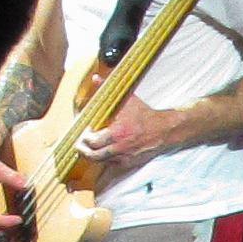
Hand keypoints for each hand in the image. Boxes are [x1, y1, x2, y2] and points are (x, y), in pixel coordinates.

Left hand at [74, 100, 196, 173]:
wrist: (163, 130)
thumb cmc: (145, 115)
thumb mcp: (127, 100)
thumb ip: (108, 88)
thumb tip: (95, 77)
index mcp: (117, 133)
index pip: (92, 141)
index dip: (85, 138)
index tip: (84, 132)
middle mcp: (120, 148)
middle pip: (94, 156)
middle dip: (83, 151)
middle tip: (79, 145)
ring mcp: (124, 157)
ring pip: (101, 162)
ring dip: (93, 156)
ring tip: (88, 149)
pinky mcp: (129, 162)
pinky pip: (112, 164)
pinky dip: (105, 159)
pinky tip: (103, 152)